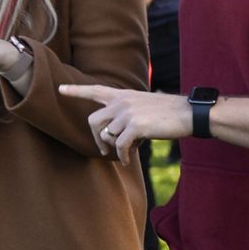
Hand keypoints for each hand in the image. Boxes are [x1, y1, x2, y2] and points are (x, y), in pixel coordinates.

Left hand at [59, 84, 190, 163]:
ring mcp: (128, 113)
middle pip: (93, 121)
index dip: (76, 90)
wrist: (188, 113)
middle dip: (95, 138)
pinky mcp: (136, 126)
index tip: (60, 89)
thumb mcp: (142, 106)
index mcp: (123, 95)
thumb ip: (125, 114)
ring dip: (114, 149)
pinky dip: (121, 156)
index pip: (94, 90)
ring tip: (125, 153)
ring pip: (108, 136)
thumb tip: (112, 137)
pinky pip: (120, 146)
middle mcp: (122, 102)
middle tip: (103, 150)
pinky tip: (127, 160)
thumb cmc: (167, 113)